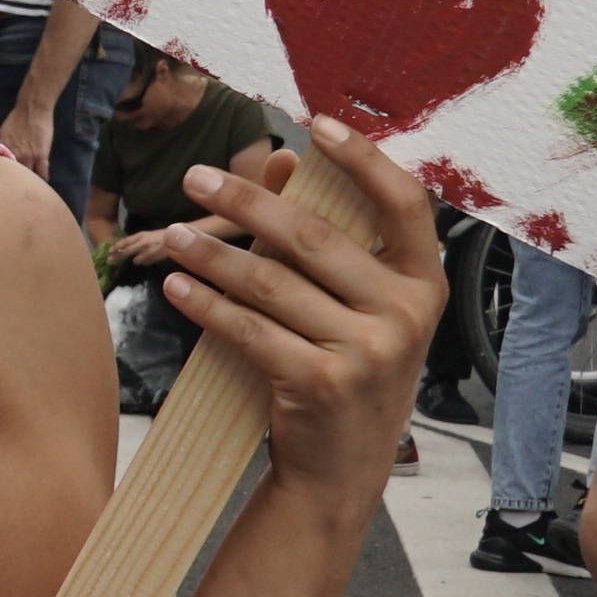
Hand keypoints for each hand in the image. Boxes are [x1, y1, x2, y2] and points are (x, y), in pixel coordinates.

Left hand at [119, 118, 442, 489]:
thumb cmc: (346, 372)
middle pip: (315, 236)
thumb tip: (281, 160)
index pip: (405, 203)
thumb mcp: (358, 308)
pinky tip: (177, 286)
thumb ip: (327, 239)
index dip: (364, 159)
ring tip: (172, 233)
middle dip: (247, 202)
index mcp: (424, 284)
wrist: (342, 472)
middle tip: (197, 176)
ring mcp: (368, 351)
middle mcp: (406, 314)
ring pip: (272, 282)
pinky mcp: (321, 383)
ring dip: (212, 253)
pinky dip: (207, 304)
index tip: (317, 124)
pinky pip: (249, 329)